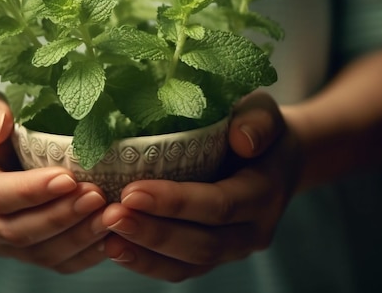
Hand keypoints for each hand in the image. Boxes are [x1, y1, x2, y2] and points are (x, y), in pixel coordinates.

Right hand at [0, 90, 108, 273]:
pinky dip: (87, 253)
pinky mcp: (28, 252)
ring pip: (41, 253)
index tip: (67, 178)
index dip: (31, 191)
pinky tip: (111, 234)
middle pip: (19, 231)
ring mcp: (2, 242)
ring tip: (111, 215)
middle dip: (61, 216)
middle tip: (97, 195)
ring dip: (79, 237)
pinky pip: (58, 263)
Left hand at [100, 92, 299, 280]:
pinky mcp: (212, 255)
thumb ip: (258, 121)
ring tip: (107, 238)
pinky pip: (179, 269)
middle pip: (202, 244)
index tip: (132, 192)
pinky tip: (114, 247)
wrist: (274, 155)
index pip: (219, 205)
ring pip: (188, 264)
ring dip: (145, 253)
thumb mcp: (263, 112)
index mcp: (265, 192)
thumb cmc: (256, 125)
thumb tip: (241, 140)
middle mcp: (253, 229)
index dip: (176, 203)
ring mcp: (233, 248)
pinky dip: (146, 263)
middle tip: (111, 216)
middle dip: (153, 233)